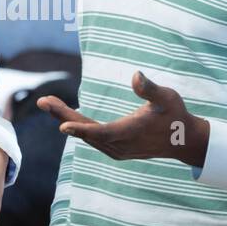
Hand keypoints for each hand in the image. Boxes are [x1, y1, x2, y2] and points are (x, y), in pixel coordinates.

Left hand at [36, 70, 209, 165]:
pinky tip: (67, 116)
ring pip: (87, 135)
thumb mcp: (167, 98)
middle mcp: (120, 145)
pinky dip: (78, 127)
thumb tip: (135, 75)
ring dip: (67, 119)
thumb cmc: (175, 115)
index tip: (62, 126)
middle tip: (42, 101)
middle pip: (86, 132)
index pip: (101, 132)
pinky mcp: (116, 149)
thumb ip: (150, 88)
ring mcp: (116, 150)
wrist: (184, 141)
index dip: (81, 129)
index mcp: (130, 133)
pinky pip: (92, 138)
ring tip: (48, 103)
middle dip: (63, 116)